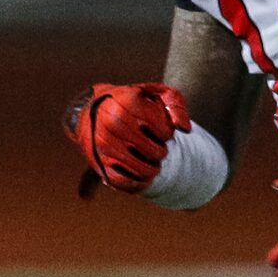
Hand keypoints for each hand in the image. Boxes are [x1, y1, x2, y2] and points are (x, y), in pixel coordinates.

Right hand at [67, 83, 192, 196]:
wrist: (93, 111)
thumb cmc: (131, 101)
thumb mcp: (156, 93)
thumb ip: (176, 105)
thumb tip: (184, 129)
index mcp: (128, 102)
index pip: (164, 132)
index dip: (167, 133)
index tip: (159, 128)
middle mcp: (113, 123)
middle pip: (156, 153)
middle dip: (161, 152)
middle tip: (155, 146)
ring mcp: (104, 145)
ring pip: (143, 170)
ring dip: (153, 169)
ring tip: (151, 161)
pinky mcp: (99, 163)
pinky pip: (125, 182)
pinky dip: (139, 184)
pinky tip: (143, 176)